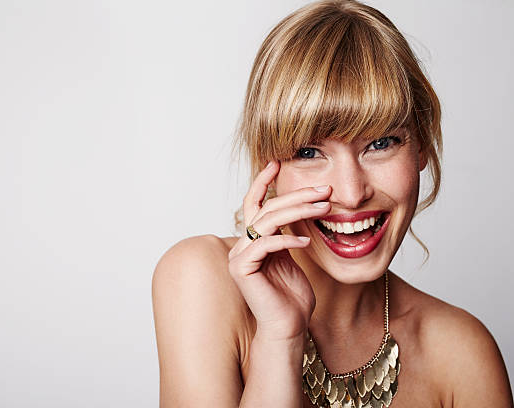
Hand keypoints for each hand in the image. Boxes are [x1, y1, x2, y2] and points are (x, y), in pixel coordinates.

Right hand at [228, 160, 331, 341]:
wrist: (288, 328)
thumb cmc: (293, 296)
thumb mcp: (293, 255)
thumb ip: (288, 232)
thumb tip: (301, 205)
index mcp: (251, 240)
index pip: (254, 203)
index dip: (263, 181)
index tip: (277, 162)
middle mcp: (241, 245)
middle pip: (266, 208)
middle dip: (297, 195)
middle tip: (324, 190)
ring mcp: (239, 256)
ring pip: (267, 221)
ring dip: (298, 210)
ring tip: (325, 208)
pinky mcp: (241, 269)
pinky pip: (266, 244)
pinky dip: (289, 239)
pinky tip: (308, 240)